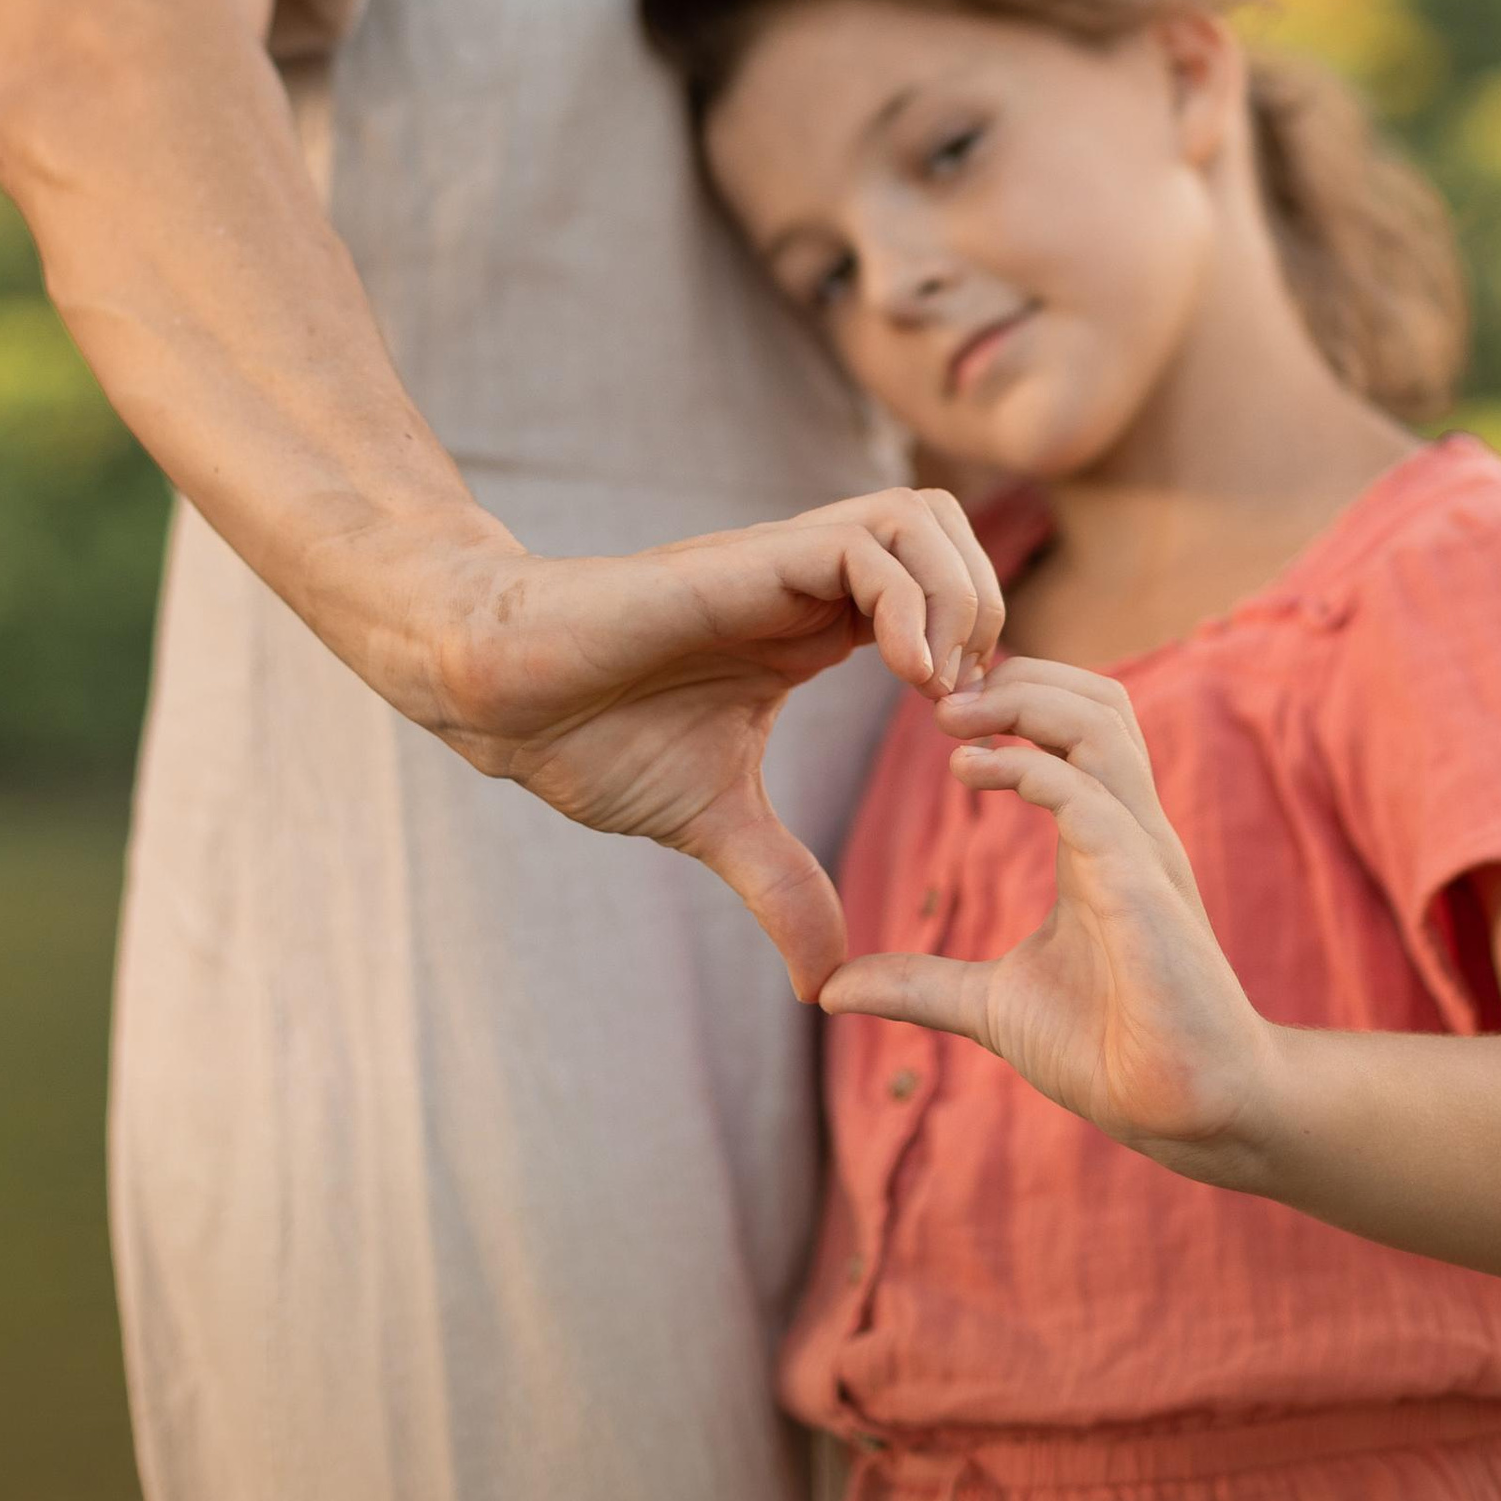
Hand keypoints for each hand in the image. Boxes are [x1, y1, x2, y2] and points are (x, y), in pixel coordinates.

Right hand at [429, 490, 1005, 998]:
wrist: (509, 701)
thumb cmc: (595, 739)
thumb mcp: (719, 824)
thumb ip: (784, 886)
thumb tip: (825, 983)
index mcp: (816, 628)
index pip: (942, 593)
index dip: (980, 654)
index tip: (969, 739)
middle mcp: (813, 583)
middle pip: (954, 531)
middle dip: (990, 610)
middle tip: (969, 705)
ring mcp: (785, 562)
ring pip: (925, 516)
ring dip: (961, 597)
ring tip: (941, 690)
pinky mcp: (752, 557)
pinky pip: (870, 541)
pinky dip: (912, 602)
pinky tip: (903, 676)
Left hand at [820, 660, 1275, 1175]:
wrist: (1187, 1112)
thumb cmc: (1109, 1051)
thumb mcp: (992, 1006)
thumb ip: (921, 985)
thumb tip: (831, 991)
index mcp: (1102, 841)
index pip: (1078, 724)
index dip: (1013, 698)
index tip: (937, 711)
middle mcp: (1130, 830)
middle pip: (1097, 699)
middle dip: (1019, 677)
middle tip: (937, 696)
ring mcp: (1143, 853)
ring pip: (1103, 725)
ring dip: (1024, 703)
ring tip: (949, 721)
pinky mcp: (1144, 890)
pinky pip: (1093, 800)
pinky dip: (1030, 770)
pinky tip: (969, 771)